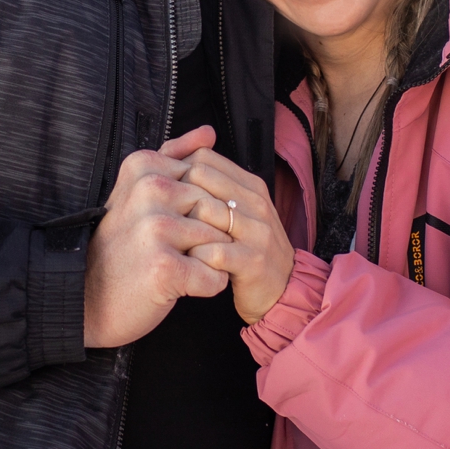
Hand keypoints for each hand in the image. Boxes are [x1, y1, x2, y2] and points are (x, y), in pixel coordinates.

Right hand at [84, 127, 233, 348]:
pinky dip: (206, 287)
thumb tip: (209, 132)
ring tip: (175, 268)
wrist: (88, 301)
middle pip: (218, 211)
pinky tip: (178, 286)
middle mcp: (149, 192)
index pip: (207, 182)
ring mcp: (156, 229)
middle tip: (176, 254)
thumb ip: (175, 158)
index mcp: (144, 168)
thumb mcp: (139, 191)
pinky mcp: (164, 267)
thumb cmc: (121, 247)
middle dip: (209, 238)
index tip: (171, 228)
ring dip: (207, 262)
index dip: (199, 212)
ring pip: (221, 242)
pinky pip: (215, 275)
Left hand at [180, 147, 293, 326]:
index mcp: (251, 186)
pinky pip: (210, 250)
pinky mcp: (253, 261)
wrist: (283, 291)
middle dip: (176, 195)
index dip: (177, 171)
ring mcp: (257, 231)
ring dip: (181, 226)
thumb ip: (211, 187)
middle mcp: (256, 202)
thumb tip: (170, 156)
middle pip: (199, 176)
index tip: (166, 195)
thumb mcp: (236, 212)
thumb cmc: (248, 250)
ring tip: (174, 241)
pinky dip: (193, 256)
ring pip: (203, 209)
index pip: (203, 157)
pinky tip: (188, 262)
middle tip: (166, 219)